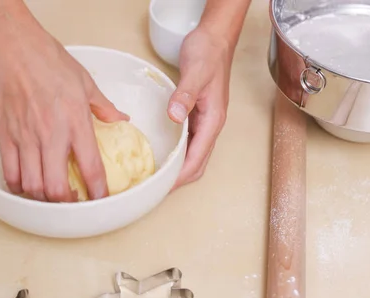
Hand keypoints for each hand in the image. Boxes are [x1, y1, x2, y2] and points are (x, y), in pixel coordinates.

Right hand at [0, 14, 127, 201]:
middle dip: (67, 203)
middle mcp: (50, 135)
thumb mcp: (85, 82)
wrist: (12, 46)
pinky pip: (9, 173)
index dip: (98, 191)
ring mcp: (24, 138)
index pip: (90, 168)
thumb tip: (120, 120)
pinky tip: (27, 183)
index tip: (101, 199)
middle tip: (73, 200)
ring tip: (51, 195)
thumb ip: (104, 107)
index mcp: (75, 122)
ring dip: (43, 198)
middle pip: (56, 189)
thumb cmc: (48, 59)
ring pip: (32, 186)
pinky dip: (18, 185)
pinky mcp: (4, 136)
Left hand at [167, 27, 233, 189]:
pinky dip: (176, 153)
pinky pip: (187, 142)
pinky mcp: (196, 115)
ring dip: (177, 168)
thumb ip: (185, 95)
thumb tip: (175, 117)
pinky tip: (161, 153)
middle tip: (155, 188)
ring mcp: (204, 121)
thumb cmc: (208, 53)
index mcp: (213, 120)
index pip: (197, 158)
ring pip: (193, 155)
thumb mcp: (195, 72)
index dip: (181, 176)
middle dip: (179, 180)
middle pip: (197, 163)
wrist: (215, 38)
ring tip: (155, 177)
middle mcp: (210, 125)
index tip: (163, 188)